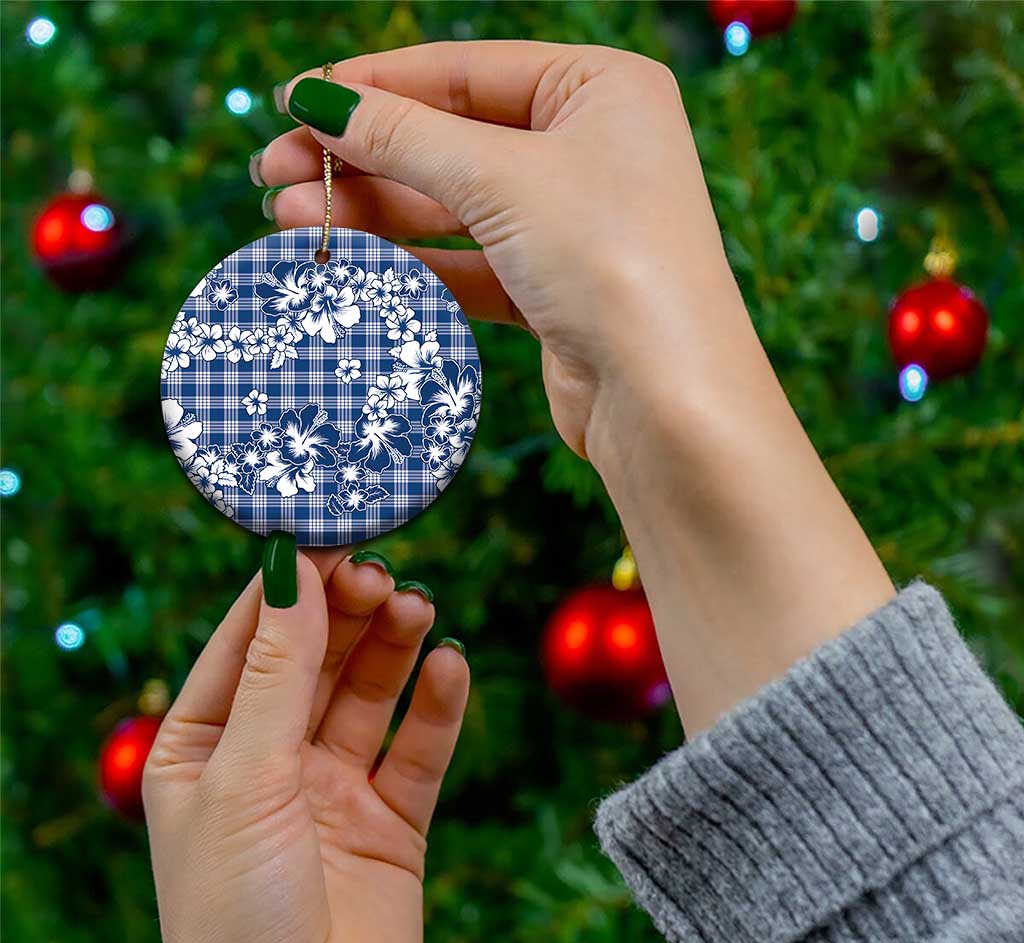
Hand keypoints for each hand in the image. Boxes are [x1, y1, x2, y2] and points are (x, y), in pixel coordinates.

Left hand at [144, 547, 468, 942]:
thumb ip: (277, 672)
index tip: (330, 532)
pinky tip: (450, 666)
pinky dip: (438, 705)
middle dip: (348, 611)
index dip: (289, 586)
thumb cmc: (235, 917)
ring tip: (418, 608)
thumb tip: (291, 568)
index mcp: (205, 746)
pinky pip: (419, 749)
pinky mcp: (392, 822)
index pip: (249, 641)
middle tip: (383, 572)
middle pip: (317, 659)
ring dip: (394, 646)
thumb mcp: (245, 777)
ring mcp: (333, 789)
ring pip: (370, 694)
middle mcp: (270, 761)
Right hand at [258, 40, 735, 461]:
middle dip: (361, 157)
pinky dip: (412, 263)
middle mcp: (592, 149)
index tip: (293, 102)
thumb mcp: (501, 179)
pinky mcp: (555, 291)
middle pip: (451, 139)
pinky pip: (469, 263)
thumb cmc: (610, 261)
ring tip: (288, 220)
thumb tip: (318, 101)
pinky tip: (348, 262)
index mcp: (601, 89)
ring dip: (373, 212)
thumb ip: (405, 137)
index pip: (464, 72)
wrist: (666, 399)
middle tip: (273, 173)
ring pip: (454, 206)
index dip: (373, 86)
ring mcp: (574, 224)